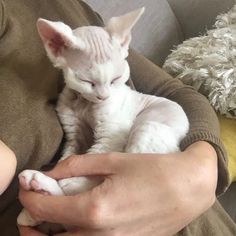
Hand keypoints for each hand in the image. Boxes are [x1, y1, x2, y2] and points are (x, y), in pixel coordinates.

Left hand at [19, 141, 216, 235]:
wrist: (187, 188)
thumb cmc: (152, 170)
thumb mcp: (112, 160)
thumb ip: (77, 165)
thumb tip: (52, 172)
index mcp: (95, 210)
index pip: (45, 210)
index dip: (29, 197)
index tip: (27, 186)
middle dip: (32, 224)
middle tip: (32, 207)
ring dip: (50, 235)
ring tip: (49, 218)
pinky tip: (77, 223)